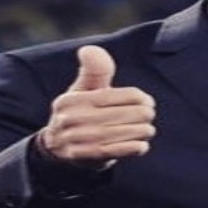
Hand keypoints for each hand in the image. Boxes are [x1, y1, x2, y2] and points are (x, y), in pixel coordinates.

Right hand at [37, 45, 156, 169]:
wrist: (56, 147)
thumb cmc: (79, 111)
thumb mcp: (82, 89)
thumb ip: (93, 71)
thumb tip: (89, 49)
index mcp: (71, 100)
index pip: (108, 96)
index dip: (132, 97)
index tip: (147, 100)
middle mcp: (70, 119)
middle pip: (114, 116)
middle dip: (138, 114)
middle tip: (150, 114)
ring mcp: (74, 140)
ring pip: (114, 134)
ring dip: (137, 132)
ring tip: (149, 129)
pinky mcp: (81, 157)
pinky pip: (110, 152)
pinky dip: (129, 148)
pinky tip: (142, 145)